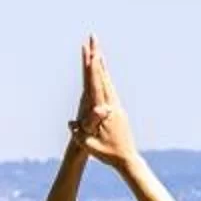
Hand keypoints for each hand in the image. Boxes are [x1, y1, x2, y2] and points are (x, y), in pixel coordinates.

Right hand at [69, 35, 139, 166]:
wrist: (127, 159)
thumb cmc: (107, 154)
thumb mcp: (90, 145)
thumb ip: (81, 133)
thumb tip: (73, 122)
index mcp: (104, 110)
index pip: (96, 84)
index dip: (92, 68)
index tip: (90, 53)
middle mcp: (112, 104)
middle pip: (103, 76)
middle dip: (97, 57)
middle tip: (94, 40)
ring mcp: (117, 107)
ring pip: (108, 82)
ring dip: (102, 67)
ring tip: (97, 53)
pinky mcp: (118, 111)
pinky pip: (111, 90)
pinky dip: (106, 80)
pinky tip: (104, 77)